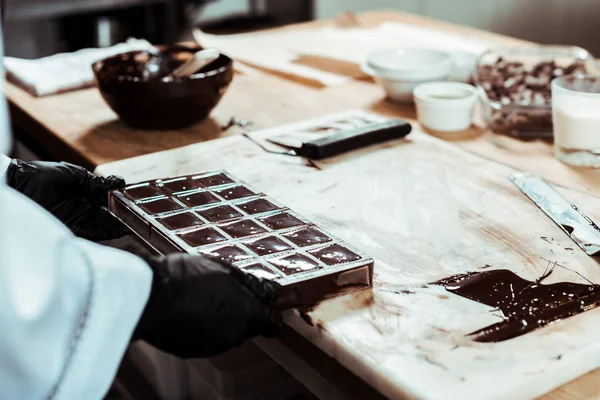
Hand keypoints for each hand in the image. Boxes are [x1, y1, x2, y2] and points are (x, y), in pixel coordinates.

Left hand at [6, 159, 128, 240]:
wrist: (19, 185)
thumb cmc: (41, 174)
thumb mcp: (72, 173)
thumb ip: (95, 181)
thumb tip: (118, 182)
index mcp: (84, 191)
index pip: (107, 198)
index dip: (120, 199)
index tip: (134, 200)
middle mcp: (83, 206)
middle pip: (108, 213)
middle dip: (123, 214)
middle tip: (139, 215)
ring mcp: (77, 217)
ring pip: (103, 223)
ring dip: (118, 224)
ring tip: (133, 223)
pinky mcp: (71, 228)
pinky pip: (92, 232)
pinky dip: (106, 232)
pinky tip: (119, 230)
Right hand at [133, 253, 281, 357]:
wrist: (150, 297)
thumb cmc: (187, 278)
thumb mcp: (225, 270)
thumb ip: (252, 284)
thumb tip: (272, 292)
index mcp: (247, 314)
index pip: (272, 324)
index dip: (272, 314)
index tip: (267, 305)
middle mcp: (234, 335)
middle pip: (249, 328)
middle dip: (243, 313)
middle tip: (226, 292)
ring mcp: (213, 346)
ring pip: (227, 333)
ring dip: (222, 319)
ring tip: (203, 298)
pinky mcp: (192, 350)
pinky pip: (206, 338)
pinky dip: (203, 328)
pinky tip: (189, 310)